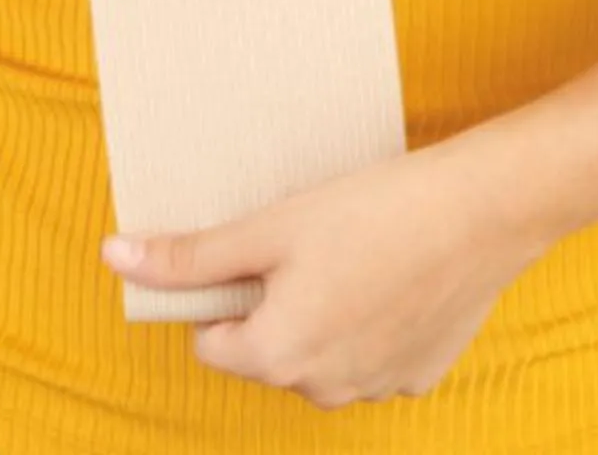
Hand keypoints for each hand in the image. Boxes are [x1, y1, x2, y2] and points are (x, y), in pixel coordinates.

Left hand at [101, 132, 549, 409]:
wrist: (481, 209)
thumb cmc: (373, 211)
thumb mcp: (271, 227)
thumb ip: (191, 256)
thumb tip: (116, 256)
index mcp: (278, 355)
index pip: (211, 339)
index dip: (223, 290)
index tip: (256, 249)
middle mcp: (325, 388)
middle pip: (268, 348)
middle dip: (274, 301)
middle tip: (309, 242)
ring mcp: (377, 385)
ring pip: (320, 352)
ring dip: (322, 312)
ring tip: (354, 252)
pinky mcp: (420, 372)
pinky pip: (370, 353)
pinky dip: (369, 320)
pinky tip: (391, 273)